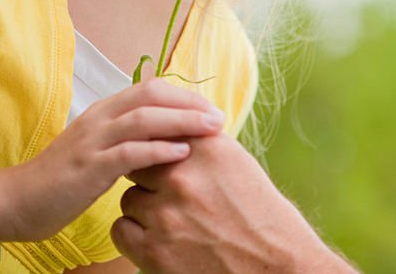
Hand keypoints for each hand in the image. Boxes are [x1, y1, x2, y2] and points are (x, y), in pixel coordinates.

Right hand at [3, 78, 225, 240]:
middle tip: (220, 117)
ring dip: (183, 121)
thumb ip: (129, 137)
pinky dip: (159, 149)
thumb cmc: (66, 179)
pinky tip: (182, 153)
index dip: (185, 96)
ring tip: (211, 129)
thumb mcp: (101, 149)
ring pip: (144, 118)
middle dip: (190, 103)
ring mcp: (92, 141)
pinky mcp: (88, 166)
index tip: (211, 110)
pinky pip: (129, 151)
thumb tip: (169, 133)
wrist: (16, 201)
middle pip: (152, 95)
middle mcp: (99, 118)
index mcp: (104, 111)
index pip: (151, 89)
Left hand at [112, 134, 354, 272]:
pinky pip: (121, 229)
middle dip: (152, 179)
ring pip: (130, 199)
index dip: (162, 150)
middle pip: (140, 165)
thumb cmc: (260, 213)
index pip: (160, 133)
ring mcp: (165, 213)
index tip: (168, 160)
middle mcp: (183, 177)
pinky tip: (161, 238)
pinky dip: (136, 234)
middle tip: (175, 196)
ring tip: (176, 220)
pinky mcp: (153, 249)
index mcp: (207, 149)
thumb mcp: (237, 163)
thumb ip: (200, 147)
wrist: (274, 261)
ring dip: (146, 209)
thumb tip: (169, 134)